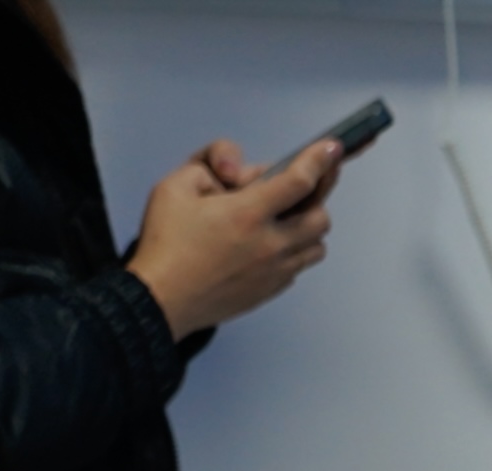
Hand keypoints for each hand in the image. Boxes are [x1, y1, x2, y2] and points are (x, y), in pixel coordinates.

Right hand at [127, 137, 340, 340]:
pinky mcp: (271, 291)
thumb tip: (241, 175)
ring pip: (317, 246)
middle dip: (315, 198)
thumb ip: (211, 166)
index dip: (320, 161)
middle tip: (300, 186)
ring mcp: (274, 272)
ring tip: (283, 217)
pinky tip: (268, 243)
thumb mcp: (175, 186)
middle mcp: (270, 244)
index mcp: (247, 214)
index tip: (333, 149)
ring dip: (307, 227)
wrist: (159, 300)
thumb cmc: (165, 244)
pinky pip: (298, 266)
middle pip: (321, 216)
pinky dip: (294, 251)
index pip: (299, 182)